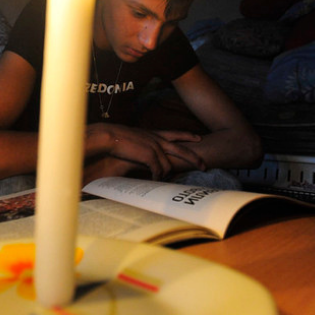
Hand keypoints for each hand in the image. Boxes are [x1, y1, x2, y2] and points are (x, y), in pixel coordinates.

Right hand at [86, 123, 204, 180]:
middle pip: (183, 149)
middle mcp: (158, 140)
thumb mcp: (136, 138)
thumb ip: (145, 143)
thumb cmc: (119, 138)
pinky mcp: (150, 156)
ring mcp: (156, 148)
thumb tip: (146, 151)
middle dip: (195, 159)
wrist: (111, 136)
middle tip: (203, 166)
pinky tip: (153, 181)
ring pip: (168, 166)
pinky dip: (156, 177)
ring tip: (159, 180)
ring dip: (165, 175)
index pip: (176, 133)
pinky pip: (158, 171)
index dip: (188, 135)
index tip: (198, 138)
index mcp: (155, 134)